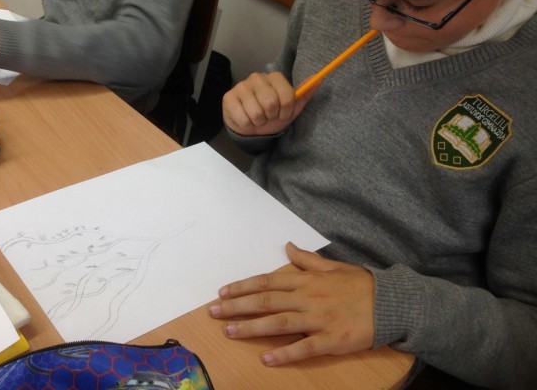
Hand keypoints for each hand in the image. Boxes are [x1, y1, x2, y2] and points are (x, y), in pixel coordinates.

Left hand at [208, 242, 374, 365]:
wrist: (391, 302)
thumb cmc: (360, 283)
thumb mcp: (332, 266)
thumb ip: (306, 259)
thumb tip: (288, 246)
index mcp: (305, 280)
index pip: (266, 281)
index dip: (242, 287)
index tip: (222, 292)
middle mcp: (307, 298)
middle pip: (265, 301)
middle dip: (236, 306)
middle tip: (213, 312)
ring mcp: (318, 319)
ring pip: (278, 323)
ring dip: (251, 328)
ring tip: (229, 331)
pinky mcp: (330, 340)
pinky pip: (304, 348)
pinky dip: (285, 353)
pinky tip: (267, 358)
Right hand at [222, 72, 311, 135]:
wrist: (251, 127)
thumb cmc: (272, 115)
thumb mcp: (291, 108)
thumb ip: (304, 94)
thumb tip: (319, 79)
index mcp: (274, 77)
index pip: (287, 95)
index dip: (286, 110)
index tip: (282, 114)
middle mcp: (257, 77)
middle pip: (271, 103)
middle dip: (271, 116)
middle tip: (268, 116)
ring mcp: (241, 86)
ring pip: (256, 113)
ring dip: (259, 122)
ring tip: (257, 118)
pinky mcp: (228, 98)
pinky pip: (243, 119)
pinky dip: (247, 125)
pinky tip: (246, 119)